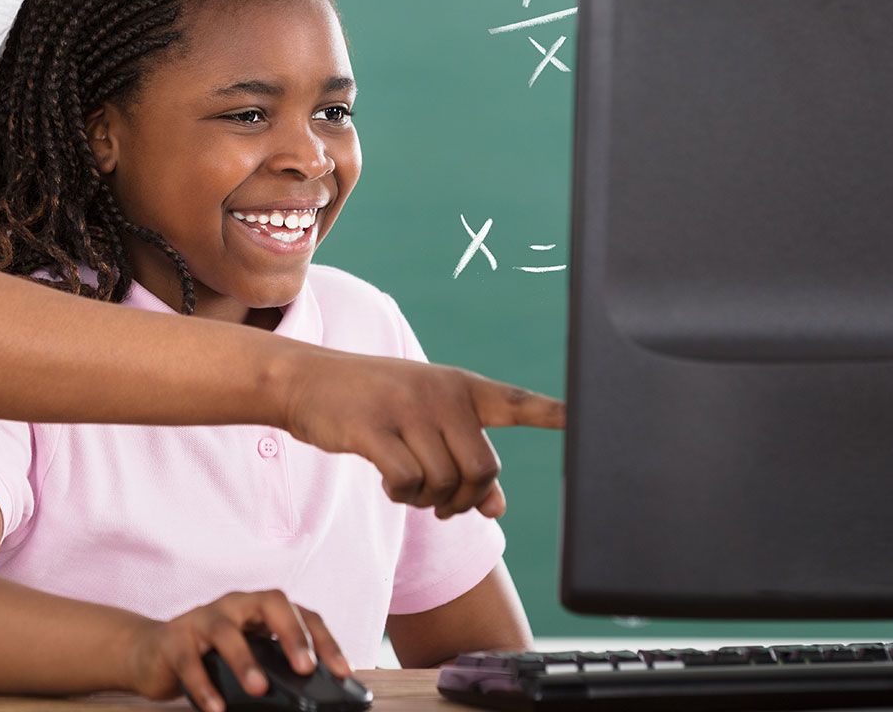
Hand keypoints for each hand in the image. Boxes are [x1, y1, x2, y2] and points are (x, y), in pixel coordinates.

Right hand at [123, 590, 348, 711]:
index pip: (301, 613)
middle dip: (292, 634)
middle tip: (306, 668)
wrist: (152, 654)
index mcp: (260, 610)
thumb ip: (274, 669)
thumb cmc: (210, 657)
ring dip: (244, 660)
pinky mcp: (174, 639)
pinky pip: (189, 660)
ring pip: (226, 630)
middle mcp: (235, 606)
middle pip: (270, 602)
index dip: (325, 640)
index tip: (342, 671)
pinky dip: (203, 685)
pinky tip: (216, 707)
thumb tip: (308, 700)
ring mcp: (203, 619)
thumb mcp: (247, 658)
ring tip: (259, 688)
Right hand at [277, 350, 564, 518]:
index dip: (552, 413)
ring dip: (427, 499)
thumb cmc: (375, 404)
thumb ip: (465, 462)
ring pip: (445, 482)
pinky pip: (408, 483)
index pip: (516, 402)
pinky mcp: (374, 429)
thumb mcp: (425, 423)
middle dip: (464, 498)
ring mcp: (408, 409)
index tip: (585, 417)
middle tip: (441, 501)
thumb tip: (497, 510)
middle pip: (483, 470)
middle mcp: (442, 394)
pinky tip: (388, 482)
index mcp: (462, 387)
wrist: (308, 381)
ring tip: (407, 485)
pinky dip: (401, 494)